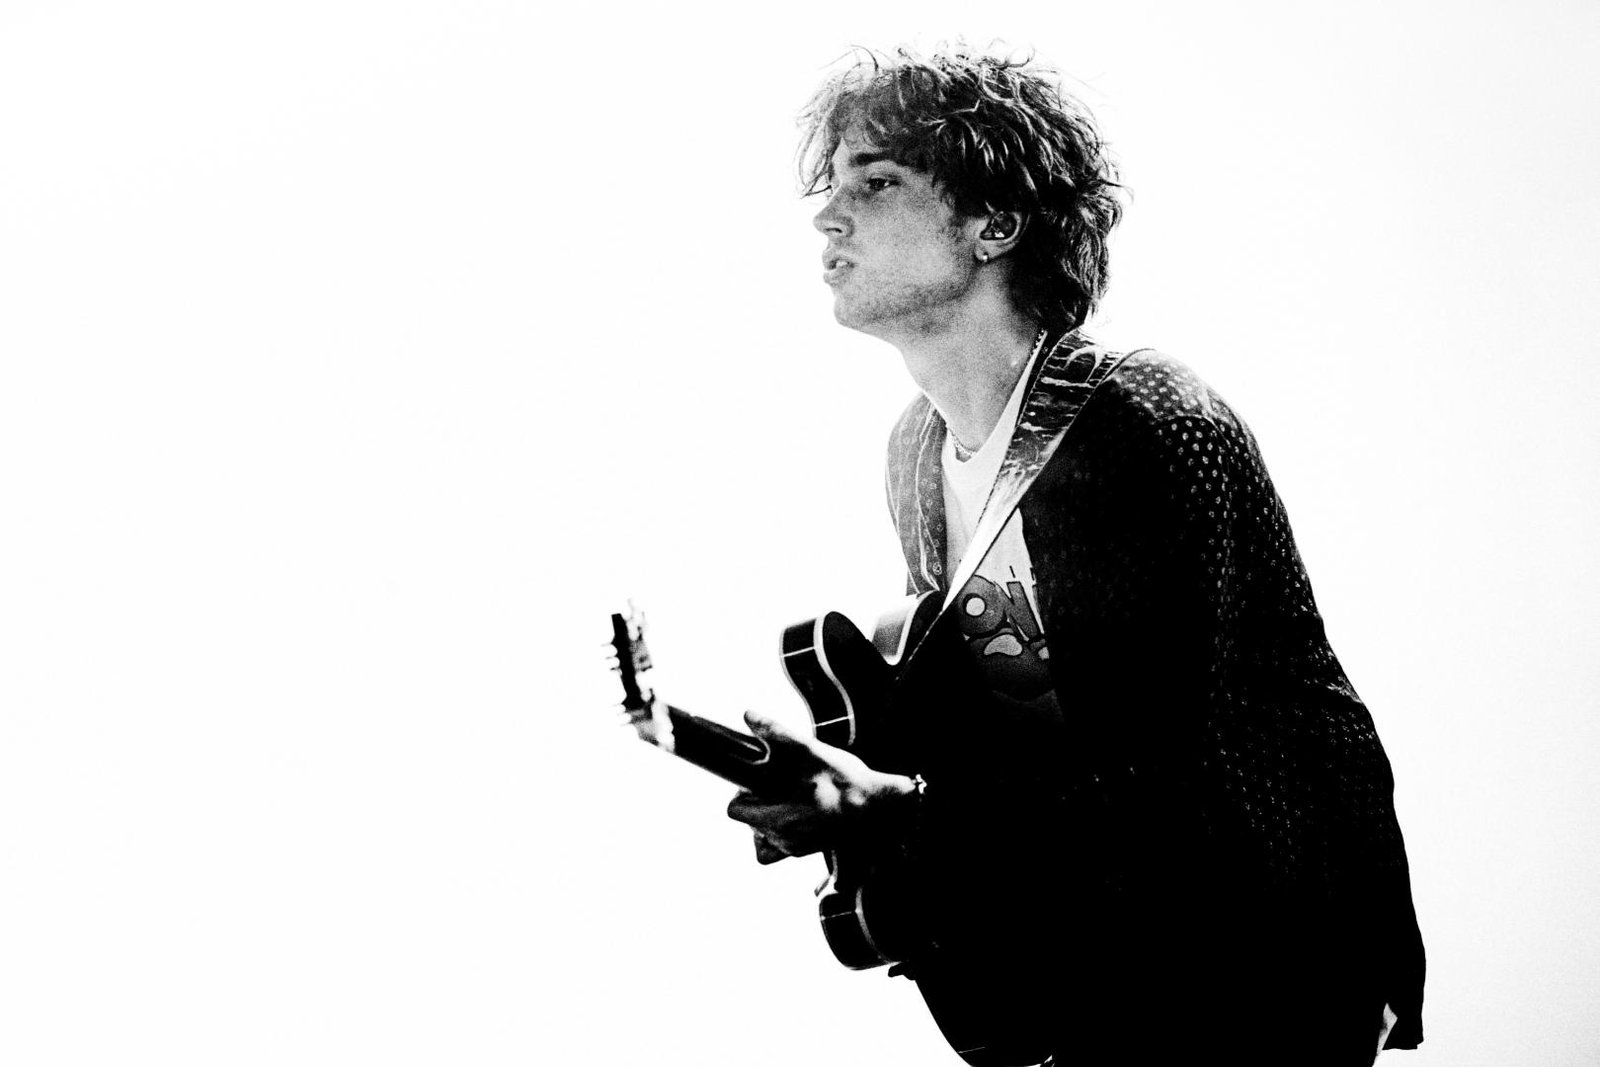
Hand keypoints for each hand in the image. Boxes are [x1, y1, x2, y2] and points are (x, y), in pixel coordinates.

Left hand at [725, 710, 916, 864]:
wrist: (879, 807)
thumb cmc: (847, 780)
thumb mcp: (812, 750)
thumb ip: (778, 733)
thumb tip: (749, 715)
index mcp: (779, 816)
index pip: (734, 810)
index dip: (743, 790)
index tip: (761, 779)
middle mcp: (783, 837)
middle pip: (745, 820)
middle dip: (755, 802)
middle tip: (778, 785)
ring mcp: (793, 848)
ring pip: (759, 833)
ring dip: (766, 817)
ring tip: (789, 799)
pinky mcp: (804, 852)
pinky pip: (775, 847)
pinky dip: (777, 834)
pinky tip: (793, 817)